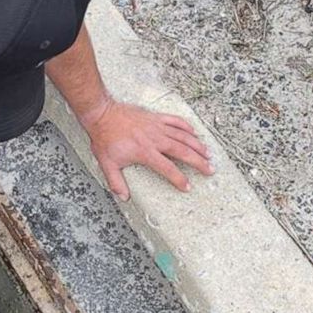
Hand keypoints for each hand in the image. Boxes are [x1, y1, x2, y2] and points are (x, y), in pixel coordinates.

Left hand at [81, 97, 213, 201]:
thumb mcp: (107, 164)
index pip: (167, 168)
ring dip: (197, 145)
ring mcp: (157, 126)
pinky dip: (186, 126)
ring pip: (183, 136)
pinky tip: (194, 133)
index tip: (187, 186)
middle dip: (198, 162)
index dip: (178, 179)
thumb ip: (116, 182)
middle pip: (182, 151)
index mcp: (145, 152)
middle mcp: (155, 139)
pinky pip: (175, 120)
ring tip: (208, 154)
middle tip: (209, 170)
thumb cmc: (104, 138)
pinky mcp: (155, 117)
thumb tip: (124, 198)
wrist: (102, 114)